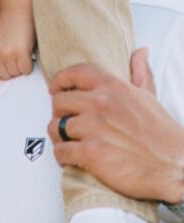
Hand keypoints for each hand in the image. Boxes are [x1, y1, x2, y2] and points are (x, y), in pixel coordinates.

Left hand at [0, 4, 34, 80]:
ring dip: (21, 67)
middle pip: (5, 77)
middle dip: (12, 69)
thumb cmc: (7, 29)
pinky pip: (26, 70)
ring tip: (21, 53)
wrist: (17, 10)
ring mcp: (7, 54)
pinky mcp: (20, 52)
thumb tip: (0, 80)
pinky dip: (29, 65)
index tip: (7, 63)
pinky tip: (27, 54)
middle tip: (16, 56)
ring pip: (16, 74)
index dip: (2, 71)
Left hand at [48, 49, 183, 202]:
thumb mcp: (149, 96)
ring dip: (58, 137)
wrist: (169, 165)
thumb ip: (140, 74)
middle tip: (65, 123)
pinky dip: (61, 156)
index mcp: (114, 87)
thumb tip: (140, 53)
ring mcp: (93, 128)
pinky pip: (60, 151)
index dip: (61, 81)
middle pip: (60, 102)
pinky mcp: (89, 153)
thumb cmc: (161, 134)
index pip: (77, 73)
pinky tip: (70, 159)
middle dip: (59, 114)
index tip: (55, 89)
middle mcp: (100, 104)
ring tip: (67, 143)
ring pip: (56, 128)